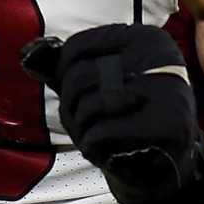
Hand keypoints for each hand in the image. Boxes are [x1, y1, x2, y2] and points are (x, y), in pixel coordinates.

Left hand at [21, 24, 203, 203]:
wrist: (169, 165)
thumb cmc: (130, 117)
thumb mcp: (110, 82)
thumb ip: (77, 67)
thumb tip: (34, 56)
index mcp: (147, 38)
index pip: (79, 45)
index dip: (62, 70)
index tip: (67, 88)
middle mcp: (160, 57)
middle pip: (81, 75)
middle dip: (70, 104)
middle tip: (79, 121)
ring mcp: (167, 91)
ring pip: (89, 104)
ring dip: (80, 127)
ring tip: (92, 135)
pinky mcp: (167, 125)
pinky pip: (102, 131)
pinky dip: (92, 144)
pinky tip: (102, 148)